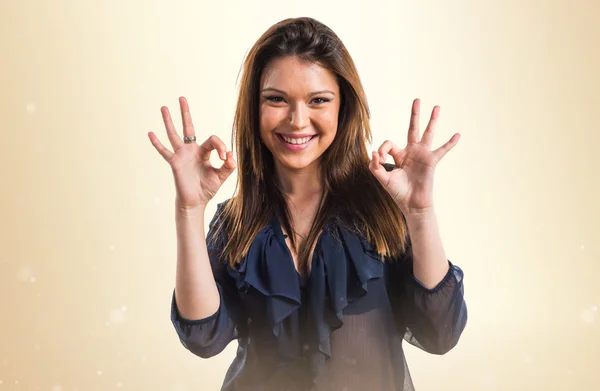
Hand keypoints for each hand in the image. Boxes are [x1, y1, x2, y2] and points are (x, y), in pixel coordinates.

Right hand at [148, 96, 236, 209]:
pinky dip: (157, 143)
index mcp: (203, 152)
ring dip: (169, 121)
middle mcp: (191, 150)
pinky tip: (150, 133)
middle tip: (182, 98)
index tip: (225, 158)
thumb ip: (229, 166)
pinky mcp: (175, 163)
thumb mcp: (222, 176)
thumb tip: (231, 155)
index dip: (221, 146)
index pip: (212, 140)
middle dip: (185, 113)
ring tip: (163, 107)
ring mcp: (181, 155)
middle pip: (188, 127)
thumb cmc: (207, 188)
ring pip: (174, 134)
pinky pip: (164, 151)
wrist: (196, 201)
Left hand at [369, 98, 459, 214]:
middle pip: (413, 128)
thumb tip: (373, 152)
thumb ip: (375, 166)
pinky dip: (450, 143)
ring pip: (428, 133)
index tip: (379, 161)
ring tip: (437, 107)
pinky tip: (457, 135)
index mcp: (399, 155)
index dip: (381, 150)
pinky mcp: (431, 161)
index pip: (389, 143)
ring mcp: (423, 155)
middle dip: (414, 115)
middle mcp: (412, 152)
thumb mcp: (383, 178)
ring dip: (432, 120)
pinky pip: (442, 150)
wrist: (411, 204)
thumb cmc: (398, 192)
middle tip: (417, 100)